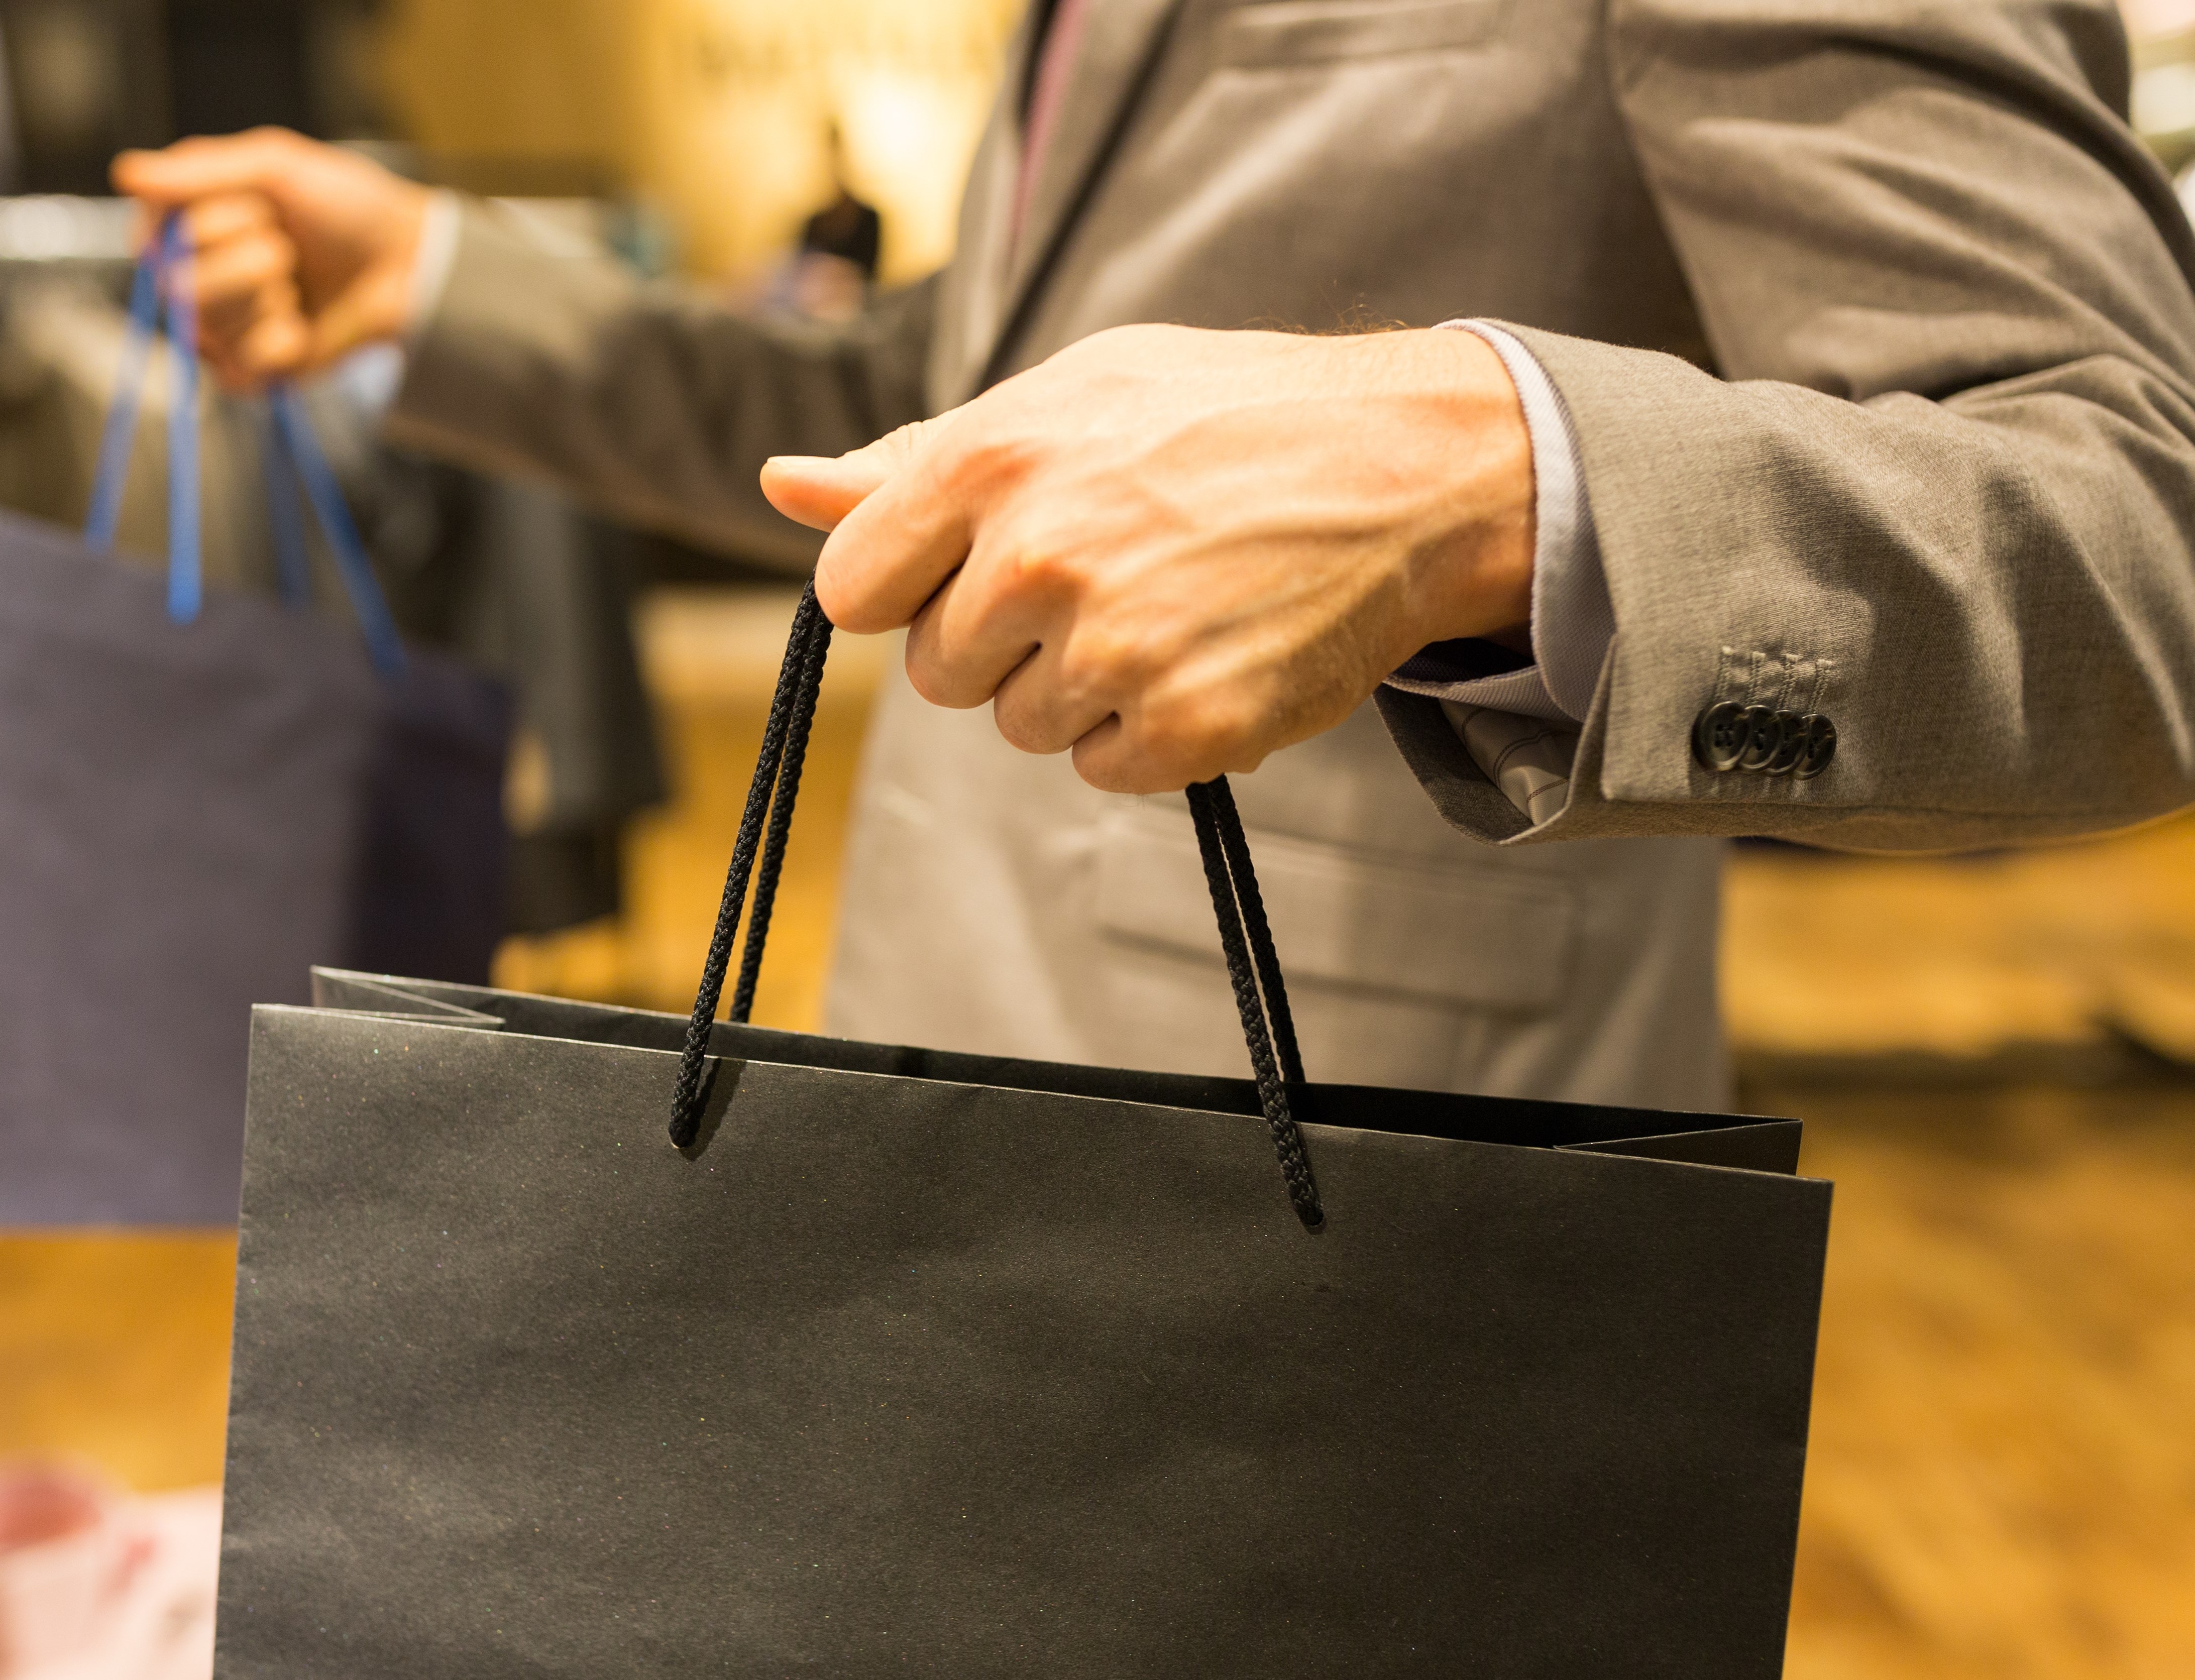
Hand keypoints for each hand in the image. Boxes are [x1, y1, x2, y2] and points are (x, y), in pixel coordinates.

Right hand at [111, 130, 432, 387]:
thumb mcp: (273, 165)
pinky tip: (303, 327)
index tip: (255, 204)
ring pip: (207, 325)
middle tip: (286, 246)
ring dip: (266, 295)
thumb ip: (198, 171)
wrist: (408, 264)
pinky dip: (278, 341)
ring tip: (297, 283)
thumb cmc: (345, 207)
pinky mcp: (254, 373)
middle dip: (245, 258)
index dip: (209, 220)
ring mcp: (224, 330)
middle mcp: (197, 278)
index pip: (154, 234)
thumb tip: (123, 172)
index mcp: (190, 226)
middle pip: (179, 284)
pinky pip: (239, 366)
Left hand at [761, 325, 1535, 793]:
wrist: (1411, 467)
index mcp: (990, 462)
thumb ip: (912, 462)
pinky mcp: (1185, 729)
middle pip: (936, 672)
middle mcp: (1038, 559)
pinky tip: (1205, 651)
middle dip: (1000, 640)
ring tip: (1167, 603)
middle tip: (1103, 573)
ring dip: (1076, 687)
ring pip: (1019, 725)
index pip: (853, 589)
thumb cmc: (1225, 416)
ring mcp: (1113, 652)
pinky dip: (1146, 731)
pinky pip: (1102, 768)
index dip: (906, 590)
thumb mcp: (1066, 396)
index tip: (969, 569)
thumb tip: (783, 486)